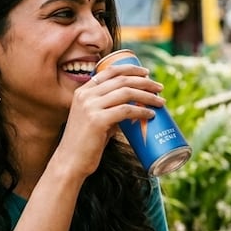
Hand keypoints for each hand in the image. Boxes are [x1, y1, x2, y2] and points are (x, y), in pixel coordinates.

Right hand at [51, 62, 165, 178]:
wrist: (70, 161)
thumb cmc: (85, 143)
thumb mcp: (94, 118)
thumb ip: (109, 109)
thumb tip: (134, 105)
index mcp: (83, 91)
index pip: (110, 71)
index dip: (131, 69)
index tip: (146, 73)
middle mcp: (85, 95)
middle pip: (122, 80)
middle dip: (144, 81)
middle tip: (159, 87)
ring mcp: (90, 107)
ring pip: (126, 92)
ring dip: (147, 95)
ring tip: (160, 102)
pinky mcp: (98, 120)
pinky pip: (126, 110)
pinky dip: (141, 111)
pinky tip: (151, 114)